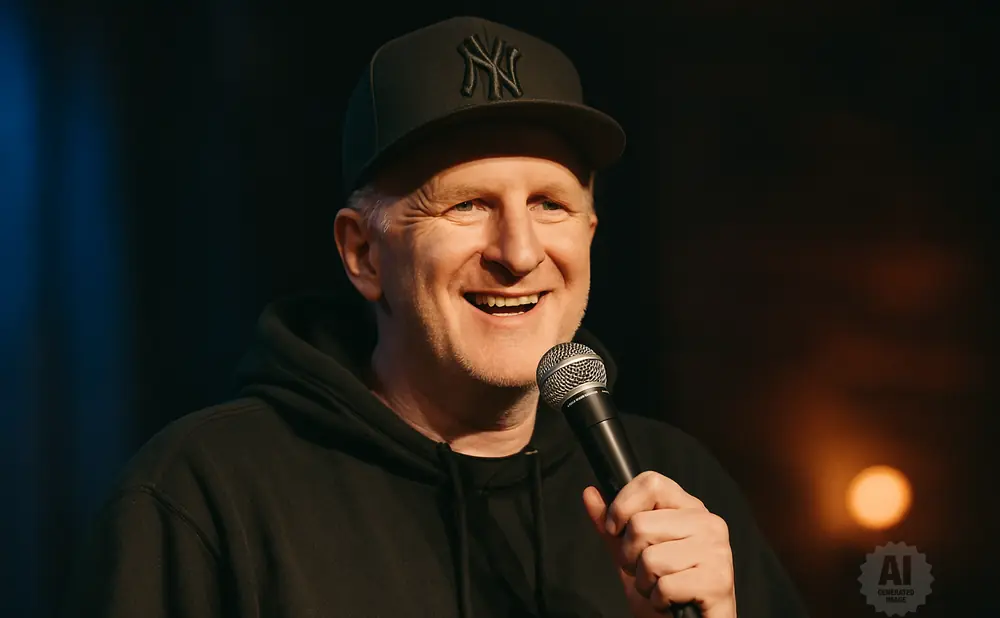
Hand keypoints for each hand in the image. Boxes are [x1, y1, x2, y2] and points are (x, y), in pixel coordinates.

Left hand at [583, 471, 736, 617]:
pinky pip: (665, 586)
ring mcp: (716, 551)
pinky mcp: (718, 581)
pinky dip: (659, 600)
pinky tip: (672, 601)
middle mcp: (708, 523)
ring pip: (650, 558)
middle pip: (640, 524)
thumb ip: (612, 527)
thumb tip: (591, 493)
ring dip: (646, 583)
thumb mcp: (632, 555)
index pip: (651, 483)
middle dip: (630, 557)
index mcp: (689, 509)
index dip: (623, 506)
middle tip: (646, 571)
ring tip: (661, 587)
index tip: (617, 529)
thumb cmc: (666, 591)